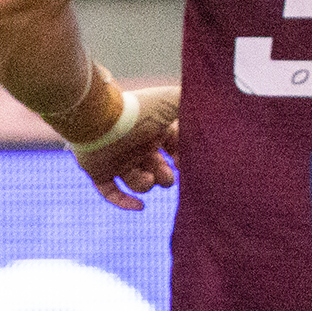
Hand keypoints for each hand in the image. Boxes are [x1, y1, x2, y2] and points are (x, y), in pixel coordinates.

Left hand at [74, 85, 180, 210]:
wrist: (98, 118)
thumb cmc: (137, 111)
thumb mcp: (171, 103)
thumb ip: (191, 104)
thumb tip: (213, 106)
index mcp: (151, 130)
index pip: (172, 145)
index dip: (182, 155)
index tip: (185, 163)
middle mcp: (135, 144)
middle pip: (156, 166)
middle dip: (165, 175)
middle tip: (166, 177)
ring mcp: (116, 159)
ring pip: (137, 180)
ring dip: (146, 184)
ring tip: (147, 179)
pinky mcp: (99, 171)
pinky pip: (109, 192)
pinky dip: (123, 202)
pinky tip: (140, 207)